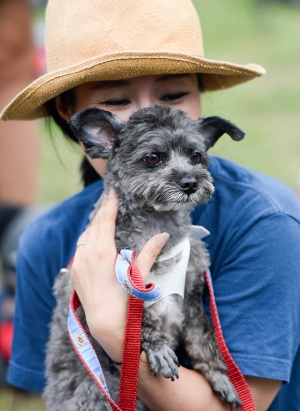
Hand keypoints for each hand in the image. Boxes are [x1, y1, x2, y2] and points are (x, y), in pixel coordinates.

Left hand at [70, 189, 168, 360]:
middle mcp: (86, 255)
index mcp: (101, 252)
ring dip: (94, 225)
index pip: (105, 221)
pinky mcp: (74, 272)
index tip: (113, 193)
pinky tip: (95, 239)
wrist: (105, 325)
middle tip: (109, 199)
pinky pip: (80, 248)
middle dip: (102, 211)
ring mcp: (78, 264)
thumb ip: (150, 253)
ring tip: (104, 217)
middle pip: (94, 225)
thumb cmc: (125, 300)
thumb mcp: (139, 274)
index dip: (110, 205)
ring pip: (85, 236)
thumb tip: (164, 236)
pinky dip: (88, 239)